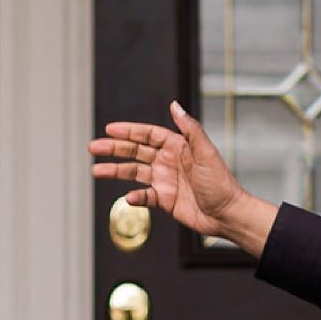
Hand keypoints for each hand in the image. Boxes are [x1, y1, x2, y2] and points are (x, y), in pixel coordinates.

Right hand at [88, 102, 277, 255]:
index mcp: (177, 146)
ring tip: (96, 170)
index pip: (147, 135)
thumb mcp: (205, 152)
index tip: (109, 129)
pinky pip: (145, 196)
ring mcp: (165, 181)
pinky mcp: (165, 200)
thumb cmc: (221, 183)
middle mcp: (168, 161)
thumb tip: (175, 105)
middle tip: (93, 147)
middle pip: (135, 151)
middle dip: (114, 149)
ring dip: (115, 171)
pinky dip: (135, 197)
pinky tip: (128, 197)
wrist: (227, 213)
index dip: (128, 131)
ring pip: (134, 173)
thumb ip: (189, 129)